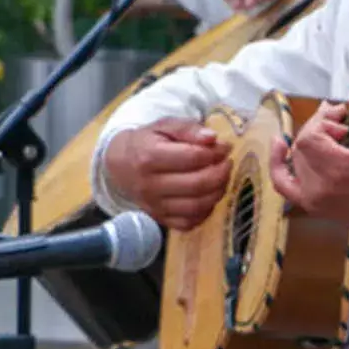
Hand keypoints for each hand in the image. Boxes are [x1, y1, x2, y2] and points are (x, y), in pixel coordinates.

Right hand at [102, 118, 231, 231]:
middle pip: (197, 185)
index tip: (224, 147)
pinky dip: (206, 211)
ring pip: (196, 206)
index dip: (216, 152)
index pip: (193, 158)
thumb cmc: (148, 142)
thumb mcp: (165, 126)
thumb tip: (212, 138)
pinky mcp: (159, 218)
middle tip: (227, 163)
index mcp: (149, 157)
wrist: (121, 164)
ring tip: (221, 177)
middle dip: (221, 173)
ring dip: (218, 192)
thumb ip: (189, 129)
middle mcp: (149, 185)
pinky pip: (189, 223)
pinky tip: (209, 195)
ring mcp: (153, 206)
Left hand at [269, 85, 348, 254]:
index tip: (345, 115)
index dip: (324, 120)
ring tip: (328, 131)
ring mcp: (312, 199)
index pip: (312, 137)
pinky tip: (280, 143)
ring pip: (295, 157)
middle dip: (318, 125)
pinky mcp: (311, 205)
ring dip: (308, 139)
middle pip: (302, 145)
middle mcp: (320, 187)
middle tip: (340, 118)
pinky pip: (283, 182)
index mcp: (341, 172)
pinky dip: (278, 163)